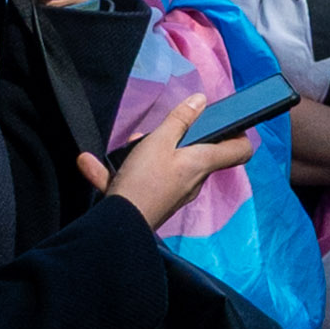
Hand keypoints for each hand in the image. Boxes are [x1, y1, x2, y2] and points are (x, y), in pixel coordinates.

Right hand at [91, 94, 252, 231]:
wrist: (117, 228)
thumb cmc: (143, 182)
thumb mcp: (159, 141)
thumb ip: (180, 119)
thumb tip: (201, 100)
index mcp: (202, 163)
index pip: (240, 151)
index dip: (238, 133)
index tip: (227, 121)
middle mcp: (193, 181)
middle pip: (197, 154)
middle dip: (179, 139)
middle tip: (161, 131)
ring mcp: (173, 194)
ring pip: (165, 166)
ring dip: (146, 153)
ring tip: (128, 145)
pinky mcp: (152, 203)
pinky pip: (139, 182)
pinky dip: (119, 173)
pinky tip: (89, 163)